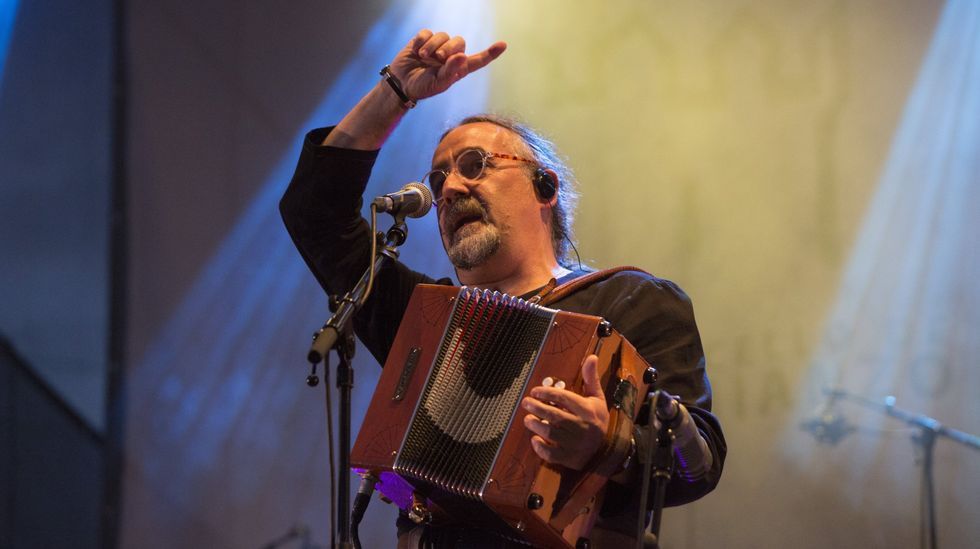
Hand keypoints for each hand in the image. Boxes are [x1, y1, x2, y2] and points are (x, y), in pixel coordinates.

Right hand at [389, 30, 505, 100]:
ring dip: (433, 46)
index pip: (478, 60)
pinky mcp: (424, 40)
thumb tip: (462, 56)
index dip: (490, 53)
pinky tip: (416, 51)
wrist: (401, 83)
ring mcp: (438, 47)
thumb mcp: (438, 83)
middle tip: (438, 59)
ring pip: (443, 36)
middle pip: (460, 42)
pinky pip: (428, 32)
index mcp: (459, 69)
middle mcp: (451, 56)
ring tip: (423, 57)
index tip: (503, 45)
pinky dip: (422, 41)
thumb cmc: (422, 87)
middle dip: (449, 48)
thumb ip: (451, 71)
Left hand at [522, 355, 608, 469]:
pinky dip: (540, 448)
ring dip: (535, 425)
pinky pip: (551, 455)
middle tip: (526, 402)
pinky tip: (535, 439)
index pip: (564, 398)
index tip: (535, 390)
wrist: (606, 450)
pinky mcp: (569, 458)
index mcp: (588, 411)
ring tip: (528, 419)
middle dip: (537, 407)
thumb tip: (592, 357)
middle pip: (554, 415)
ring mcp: (575, 444)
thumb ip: (590, 379)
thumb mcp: (596, 399)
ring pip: (551, 434)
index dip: (547, 393)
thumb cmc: (597, 420)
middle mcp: (582, 427)